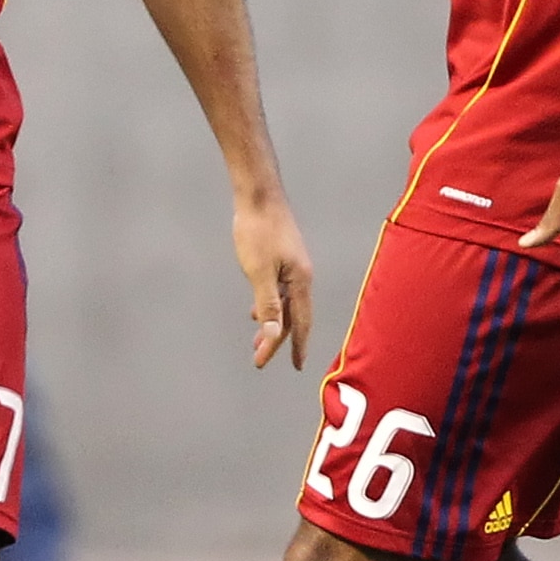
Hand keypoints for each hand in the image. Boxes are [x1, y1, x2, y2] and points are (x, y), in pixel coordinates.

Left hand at [234, 190, 312, 370]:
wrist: (259, 193)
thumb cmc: (258, 230)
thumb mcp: (259, 272)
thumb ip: (268, 305)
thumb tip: (274, 336)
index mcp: (300, 281)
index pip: (300, 323)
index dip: (297, 346)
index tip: (296, 366)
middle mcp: (301, 276)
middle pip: (292, 316)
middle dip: (277, 339)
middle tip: (260, 358)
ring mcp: (293, 266)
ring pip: (285, 303)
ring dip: (272, 323)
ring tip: (257, 340)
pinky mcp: (283, 257)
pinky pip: (280, 290)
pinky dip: (270, 304)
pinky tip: (258, 308)